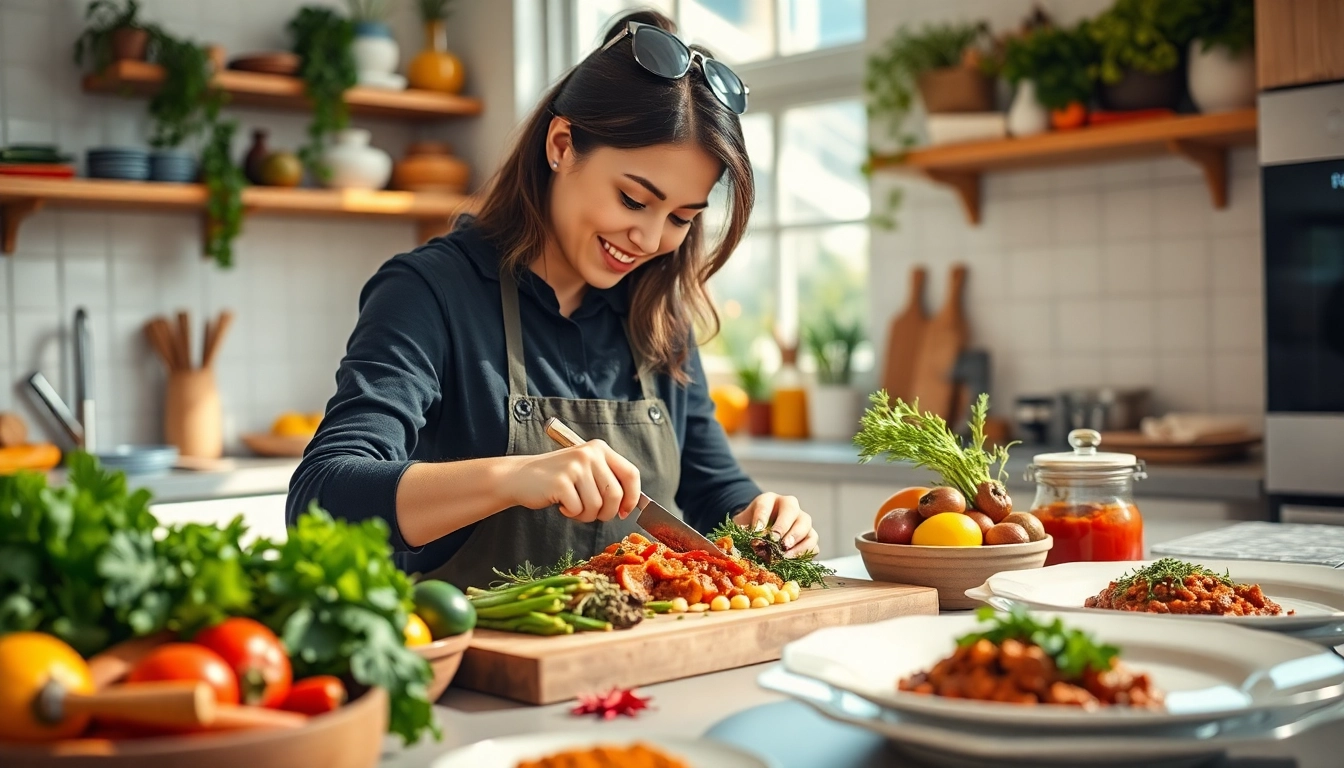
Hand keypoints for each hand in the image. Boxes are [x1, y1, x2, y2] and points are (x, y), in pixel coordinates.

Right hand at [507, 439, 640, 522]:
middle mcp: (590, 454)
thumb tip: (631, 506)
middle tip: (592, 514)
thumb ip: (608, 480)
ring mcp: (575, 467)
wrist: (521, 476)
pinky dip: (571, 514)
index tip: (625, 511)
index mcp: (600, 449)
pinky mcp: (561, 482)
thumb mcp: (586, 470)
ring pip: (597, 505)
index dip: (632, 497)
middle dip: (606, 513)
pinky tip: (561, 504)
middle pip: (615, 494)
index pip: (631, 474)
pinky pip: (578, 509)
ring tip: (573, 506)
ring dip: (586, 515)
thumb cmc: (557, 478)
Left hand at [732, 492, 818, 557]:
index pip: (765, 504)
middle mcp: (788, 506)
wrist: (762, 534)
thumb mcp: (741, 526)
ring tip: (785, 554)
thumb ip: (740, 532)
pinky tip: (793, 560)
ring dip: (797, 540)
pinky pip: (813, 543)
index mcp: (768, 500)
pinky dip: (805, 552)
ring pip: (806, 525)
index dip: (761, 517)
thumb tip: (737, 545)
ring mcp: (801, 520)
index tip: (756, 532)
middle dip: (783, 526)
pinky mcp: (809, 536)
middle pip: (791, 509)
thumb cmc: (750, 528)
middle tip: (776, 541)